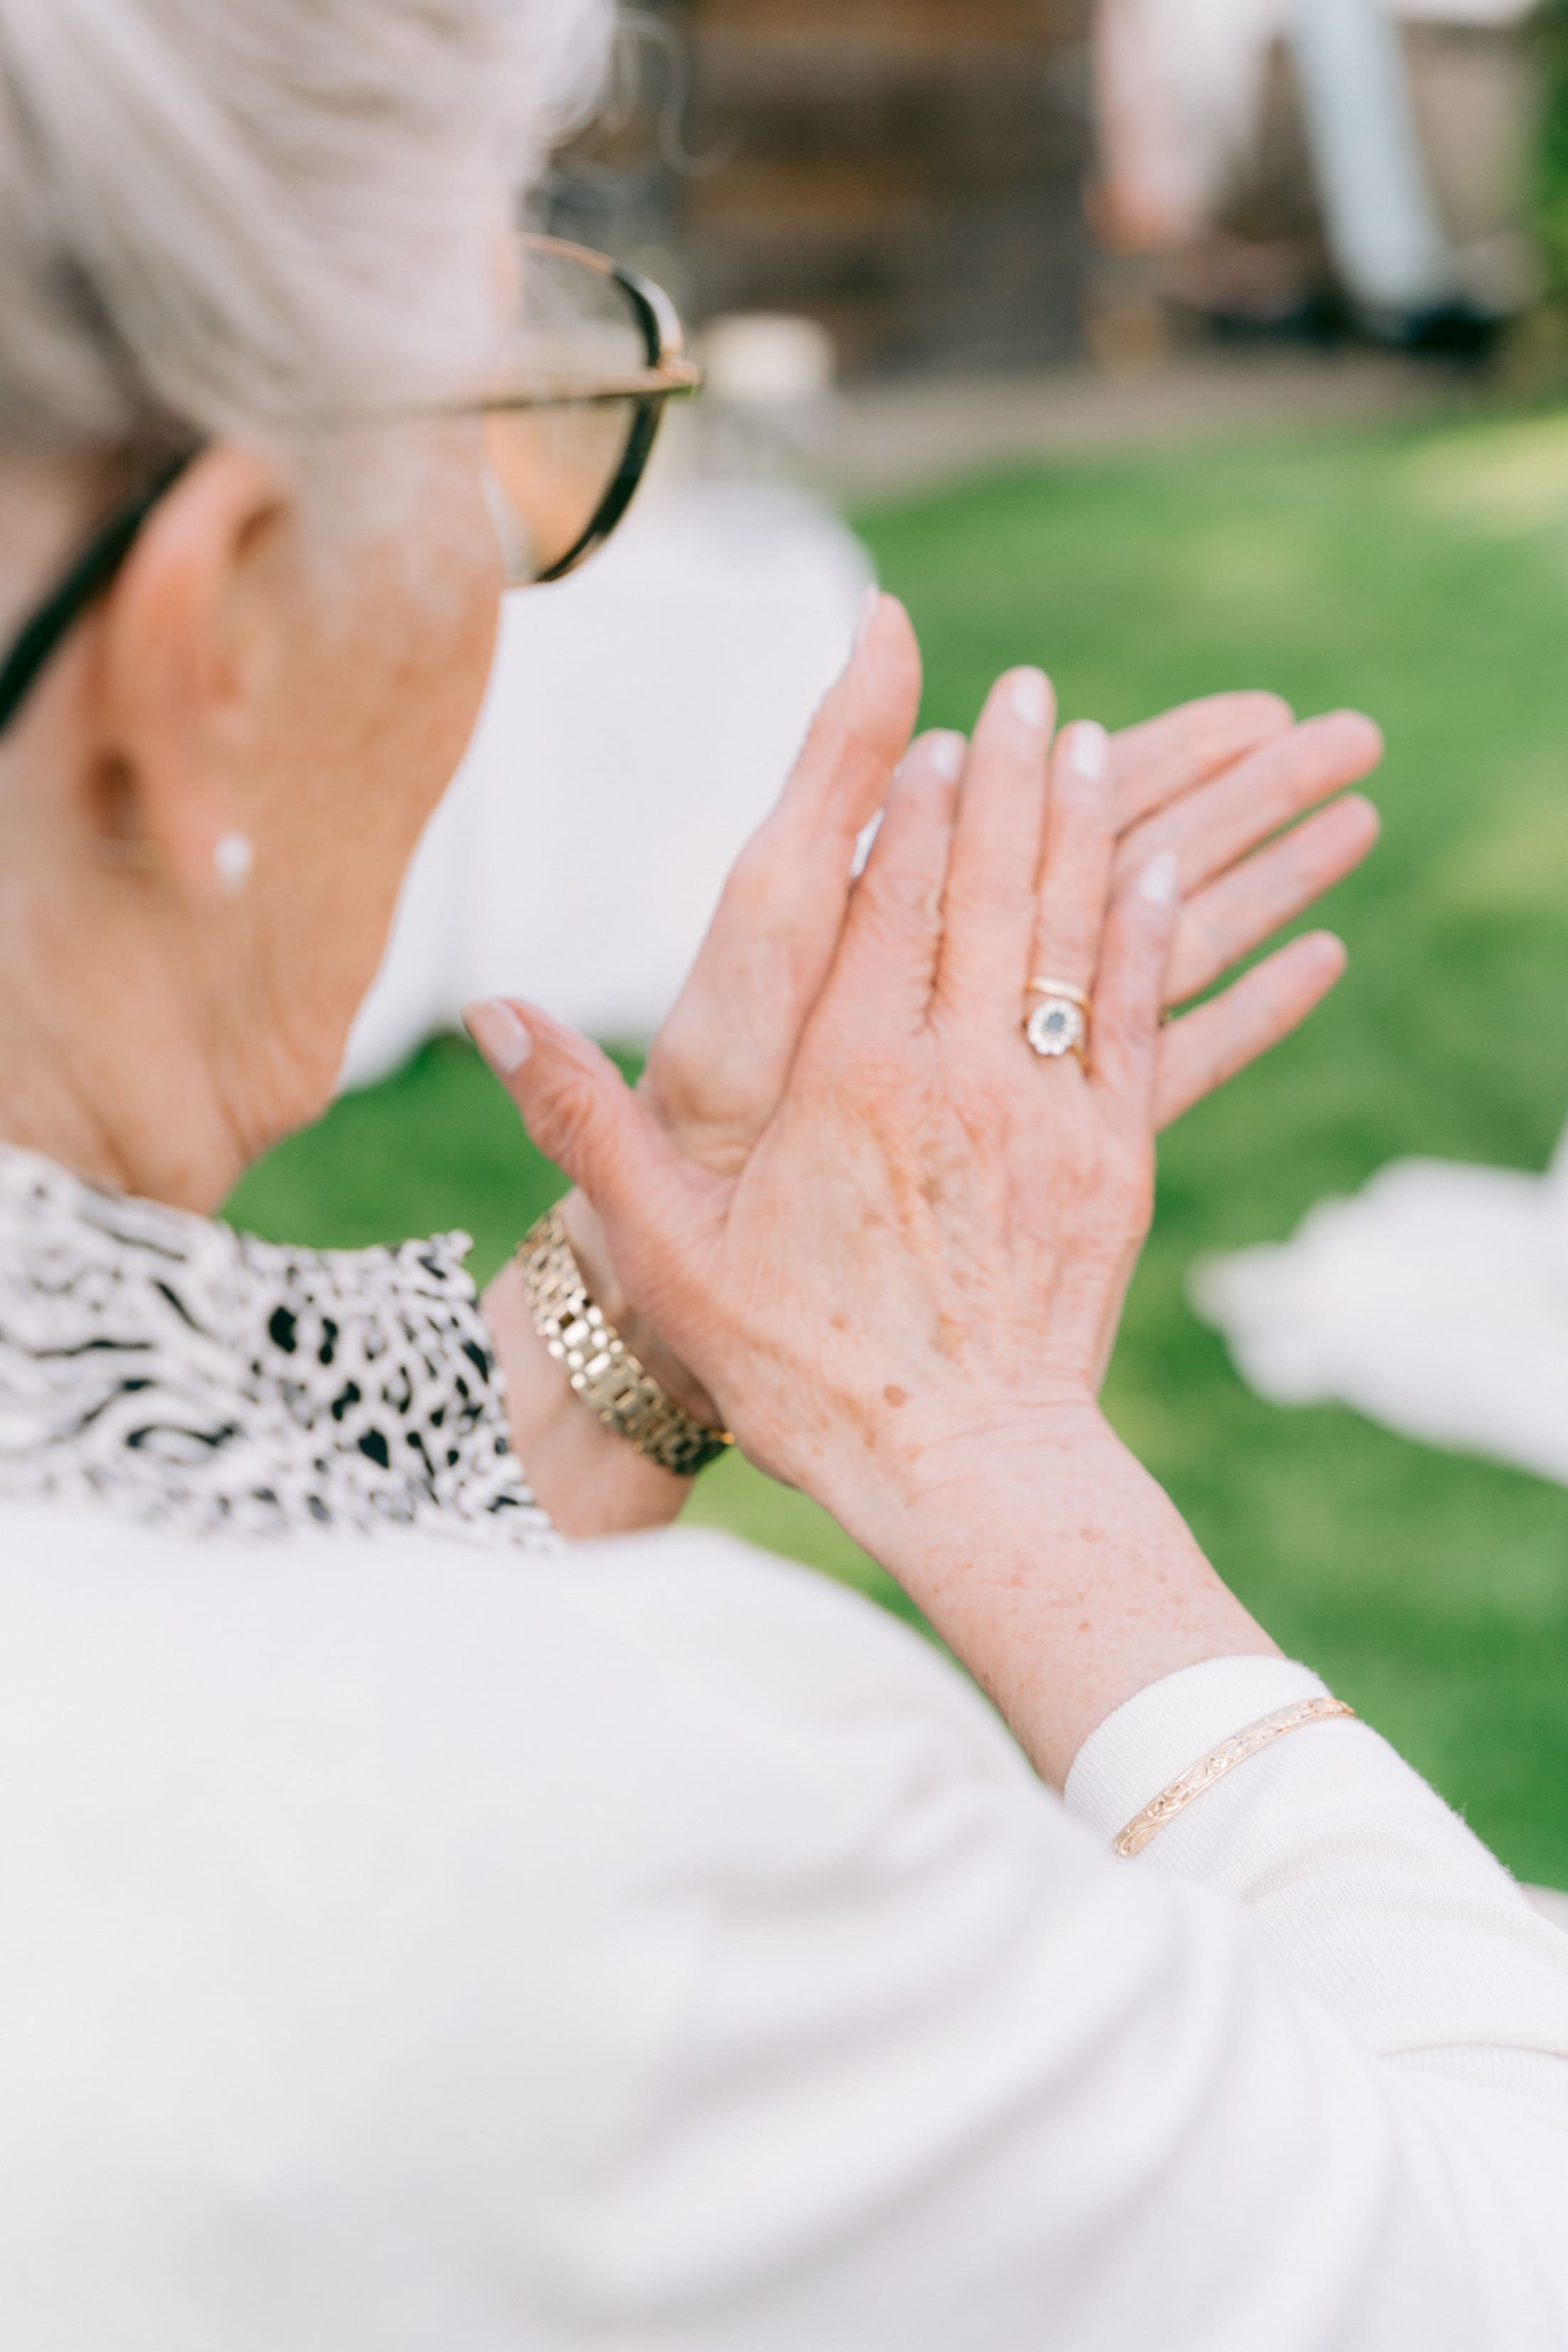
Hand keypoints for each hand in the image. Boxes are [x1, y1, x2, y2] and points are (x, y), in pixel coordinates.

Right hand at [530, 598, 1376, 1412]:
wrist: (964, 1469)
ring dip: (1079, 827)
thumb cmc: (803, 1369)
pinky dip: (1143, 934)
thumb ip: (582, 1122)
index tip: (924, 728)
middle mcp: (954, 1076)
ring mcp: (1046, 1113)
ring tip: (1086, 739)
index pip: (883, 903)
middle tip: (1020, 690)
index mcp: (845, 1082)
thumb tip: (491, 1013)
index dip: (906, 806)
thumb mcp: (667, 1252)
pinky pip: (1139, 1017)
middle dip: (1002, 776)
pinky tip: (1152, 869)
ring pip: (1067, 933)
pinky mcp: (1115, 1160)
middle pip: (984, 888)